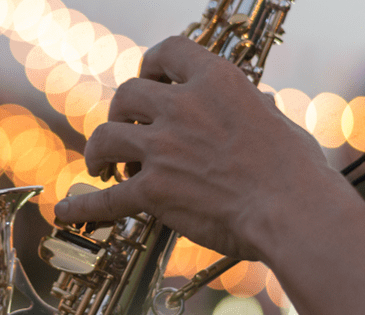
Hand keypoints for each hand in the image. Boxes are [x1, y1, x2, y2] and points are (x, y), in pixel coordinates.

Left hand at [55, 35, 335, 261]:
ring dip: (98, 150)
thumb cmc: (297, 171)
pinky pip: (107, 198)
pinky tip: (66, 211)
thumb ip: (252, 109)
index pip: (168, 53)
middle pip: (127, 94)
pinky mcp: (153, 189)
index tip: (149, 76)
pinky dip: (84, 205)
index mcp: (216, 82)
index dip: (151, 64)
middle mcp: (183, 107)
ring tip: (99, 165)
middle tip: (123, 129)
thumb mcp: (278, 121)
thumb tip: (253, 104)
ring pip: (106, 137)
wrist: (292, 211)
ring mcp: (163, 148)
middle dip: (120, 111)